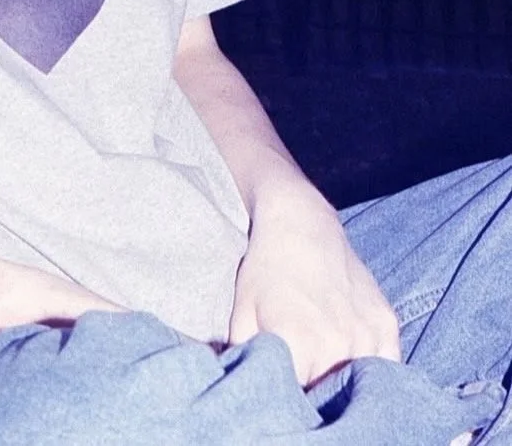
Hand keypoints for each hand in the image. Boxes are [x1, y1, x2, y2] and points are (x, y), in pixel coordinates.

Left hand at [229, 182, 400, 386]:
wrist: (300, 224)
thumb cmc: (265, 270)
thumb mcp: (242, 315)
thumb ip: (244, 361)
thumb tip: (245, 396)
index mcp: (300, 344)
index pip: (299, 404)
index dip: (290, 405)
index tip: (283, 398)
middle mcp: (339, 344)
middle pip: (332, 399)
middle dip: (316, 399)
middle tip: (303, 381)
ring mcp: (368, 334)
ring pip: (362, 387)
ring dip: (346, 387)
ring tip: (325, 371)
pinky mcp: (387, 324)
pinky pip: (386, 368)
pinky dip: (374, 374)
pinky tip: (353, 363)